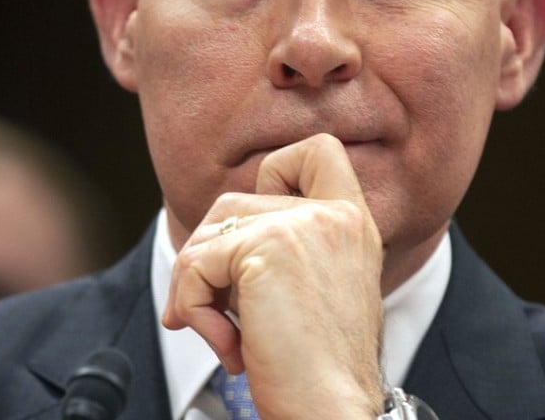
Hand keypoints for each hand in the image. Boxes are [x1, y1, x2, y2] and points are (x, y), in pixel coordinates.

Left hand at [163, 133, 384, 418]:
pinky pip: (194, 266)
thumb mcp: (320, 289)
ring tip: (227, 335)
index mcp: (353, 223)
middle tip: (217, 310)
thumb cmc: (321, 369)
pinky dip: (191, 308)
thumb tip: (213, 236)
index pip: (318, 150)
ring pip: (209, 231)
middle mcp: (333, 215)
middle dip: (211, 255)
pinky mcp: (263, 249)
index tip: (262, 227)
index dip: (278, 170)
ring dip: (197, 286)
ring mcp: (300, 226)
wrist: (330, 410)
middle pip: (236, 198)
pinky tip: (227, 346)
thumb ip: (290, 246)